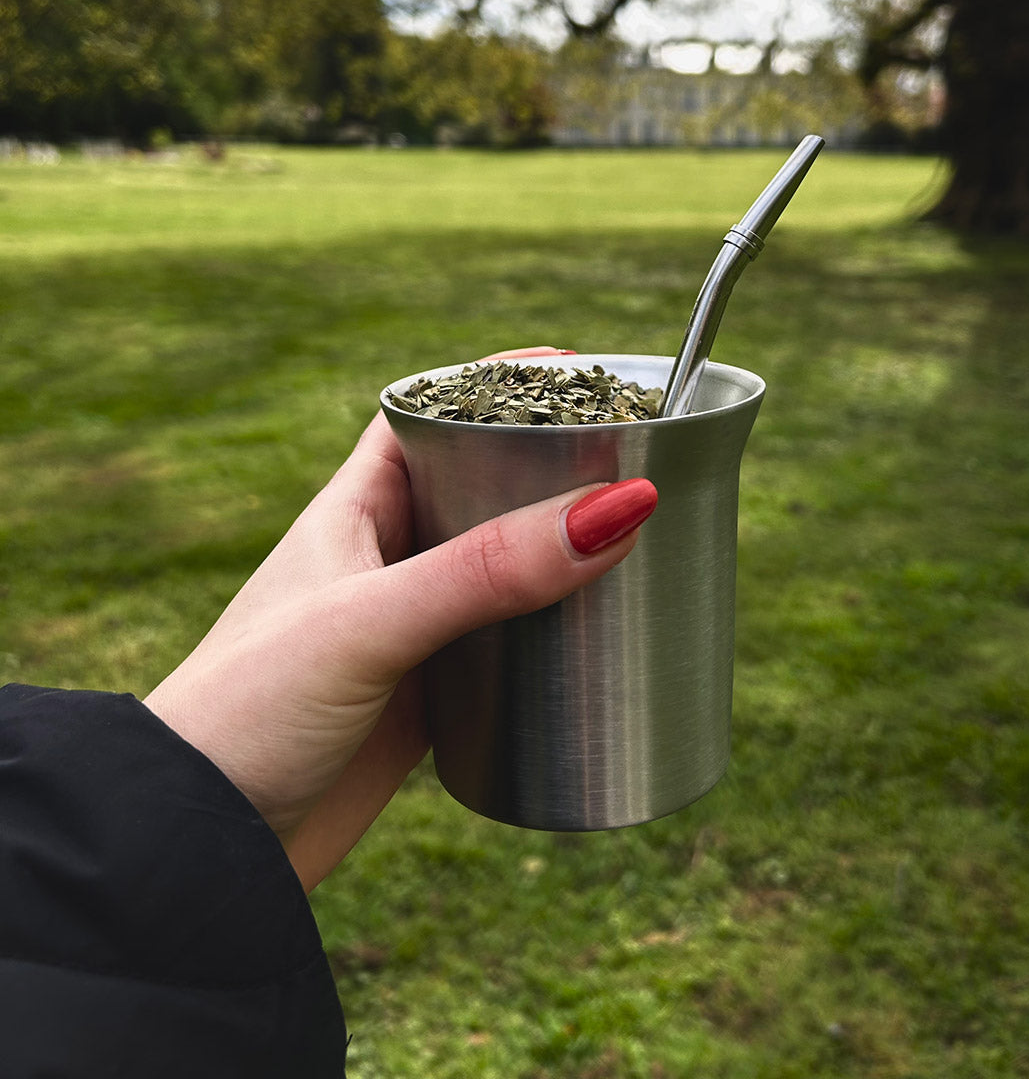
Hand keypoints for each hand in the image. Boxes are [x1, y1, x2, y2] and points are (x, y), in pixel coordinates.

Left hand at [143, 349, 656, 890]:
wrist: (202, 845)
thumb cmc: (249, 710)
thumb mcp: (371, 624)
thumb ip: (486, 571)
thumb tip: (617, 509)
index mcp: (355, 510)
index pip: (430, 416)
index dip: (496, 386)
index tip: (578, 372)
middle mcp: (384, 559)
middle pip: (482, 489)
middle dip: (551, 472)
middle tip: (632, 460)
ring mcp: (409, 629)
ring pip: (500, 571)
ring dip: (557, 557)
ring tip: (638, 541)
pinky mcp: (426, 696)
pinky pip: (503, 648)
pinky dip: (549, 639)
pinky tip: (596, 642)